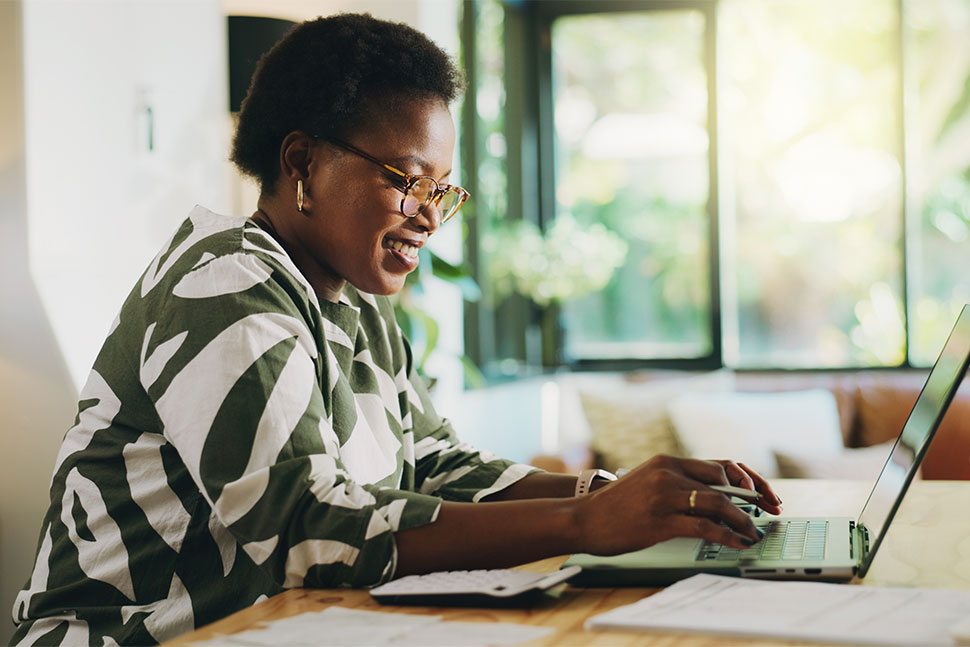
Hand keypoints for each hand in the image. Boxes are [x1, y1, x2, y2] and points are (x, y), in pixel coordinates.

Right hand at [574, 455, 772, 555]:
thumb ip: (677, 483)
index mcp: (667, 462)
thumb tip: (715, 497)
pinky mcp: (660, 521)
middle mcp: (668, 473)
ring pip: (718, 504)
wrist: (582, 519)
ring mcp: (664, 496)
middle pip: (725, 481)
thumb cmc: (616, 506)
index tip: (765, 494)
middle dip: (755, 498)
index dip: (749, 479)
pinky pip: (705, 527)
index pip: (720, 465)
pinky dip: (728, 536)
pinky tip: (739, 543)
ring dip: (744, 520)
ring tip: (755, 533)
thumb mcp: (648, 482)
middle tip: (770, 513)